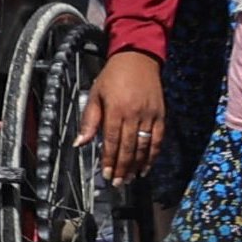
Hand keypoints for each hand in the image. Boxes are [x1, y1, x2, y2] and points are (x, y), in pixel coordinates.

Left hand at [76, 49, 163, 184]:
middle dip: (122, 168)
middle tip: (118, 183)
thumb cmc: (113, 75)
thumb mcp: (95, 94)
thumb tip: (80, 143)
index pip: (112, 141)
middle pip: (128, 147)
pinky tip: (146, 166)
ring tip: (130, 178)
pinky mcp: (161, 114)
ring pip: (143, 146)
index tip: (107, 174)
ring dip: (136, 165)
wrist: (137, 58)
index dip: (109, 160)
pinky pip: (158, 139)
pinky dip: (153, 155)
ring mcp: (149, 115)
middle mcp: (134, 113)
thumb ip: (89, 120)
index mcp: (115, 108)